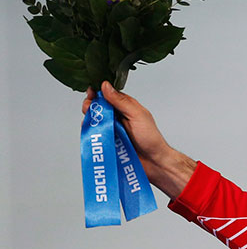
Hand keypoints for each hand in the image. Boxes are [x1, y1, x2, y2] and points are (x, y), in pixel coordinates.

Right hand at [83, 81, 195, 198]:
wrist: (153, 162)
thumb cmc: (151, 138)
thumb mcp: (137, 115)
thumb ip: (121, 101)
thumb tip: (106, 86)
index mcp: (126, 107)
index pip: (108, 95)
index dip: (97, 92)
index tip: (90, 92)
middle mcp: (118, 117)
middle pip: (98, 107)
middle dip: (90, 105)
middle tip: (89, 108)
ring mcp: (112, 129)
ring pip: (94, 120)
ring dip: (90, 118)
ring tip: (90, 120)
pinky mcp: (107, 140)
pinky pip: (94, 134)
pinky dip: (90, 131)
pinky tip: (90, 131)